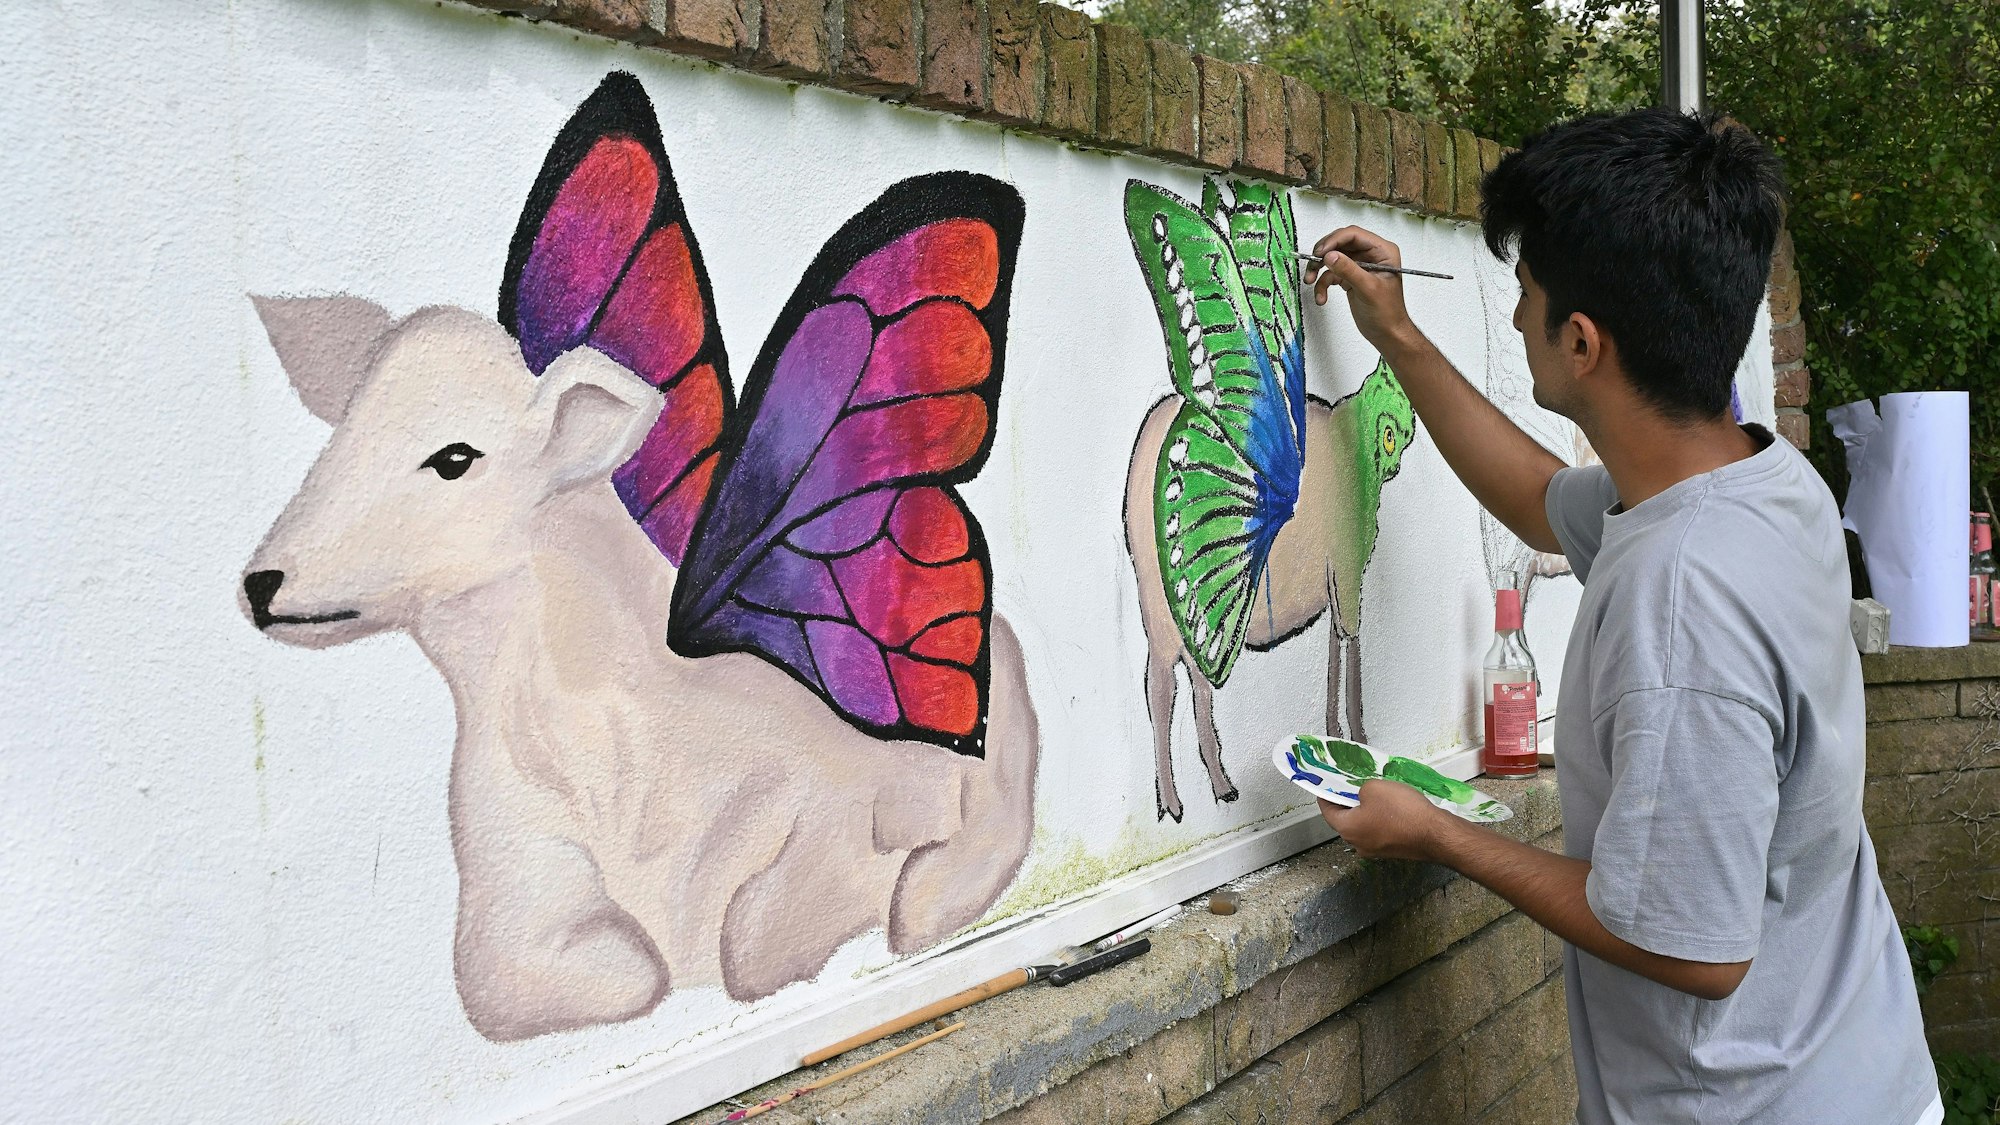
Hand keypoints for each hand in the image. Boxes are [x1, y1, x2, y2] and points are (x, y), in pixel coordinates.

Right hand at [1302, 226, 1418, 355]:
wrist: (1387, 333)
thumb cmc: (1388, 313)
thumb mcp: (1368, 289)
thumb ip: (1349, 270)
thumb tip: (1330, 256)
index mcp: (1382, 251)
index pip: (1354, 235)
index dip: (1335, 240)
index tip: (1321, 252)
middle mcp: (1371, 255)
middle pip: (1340, 244)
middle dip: (1324, 255)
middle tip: (1313, 264)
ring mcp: (1359, 266)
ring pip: (1332, 258)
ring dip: (1319, 270)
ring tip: (1311, 281)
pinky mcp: (1349, 277)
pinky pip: (1330, 274)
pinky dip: (1323, 285)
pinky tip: (1321, 297)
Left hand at [1318, 780, 1456, 862]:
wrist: (1436, 834)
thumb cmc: (1401, 811)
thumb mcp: (1374, 787)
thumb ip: (1359, 789)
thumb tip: (1361, 795)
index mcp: (1347, 830)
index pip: (1327, 811)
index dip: (1326, 794)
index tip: (1328, 784)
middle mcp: (1358, 844)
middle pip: (1346, 819)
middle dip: (1349, 801)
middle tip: (1355, 785)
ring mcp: (1376, 850)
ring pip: (1364, 826)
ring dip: (1367, 810)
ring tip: (1377, 793)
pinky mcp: (1393, 850)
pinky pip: (1380, 831)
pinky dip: (1381, 819)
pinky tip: (1392, 807)